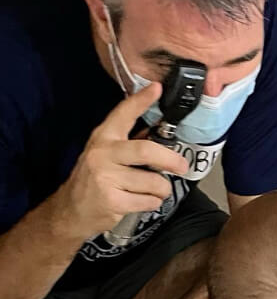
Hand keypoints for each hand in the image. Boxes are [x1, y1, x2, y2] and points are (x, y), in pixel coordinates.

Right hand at [55, 83, 188, 237]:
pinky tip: (141, 202)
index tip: (157, 88)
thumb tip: (161, 130)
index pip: (123, 114)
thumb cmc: (96, 180)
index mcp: (103, 138)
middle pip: (146, 151)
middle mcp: (103, 154)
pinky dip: (152, 203)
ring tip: (153, 191)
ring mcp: (105, 178)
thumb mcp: (106, 155)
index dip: (141, 100)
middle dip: (171, 160)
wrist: (71, 210)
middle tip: (183, 166)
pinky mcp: (111, 200)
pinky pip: (148, 201)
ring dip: (161, 189)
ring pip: (153, 182)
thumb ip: (129, 143)